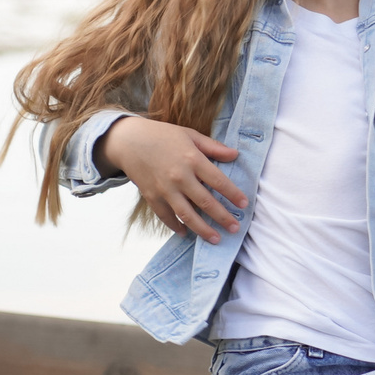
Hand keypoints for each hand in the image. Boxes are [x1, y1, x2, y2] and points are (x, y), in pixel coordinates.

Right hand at [97, 115, 245, 241]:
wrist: (130, 141)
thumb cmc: (163, 135)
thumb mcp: (190, 135)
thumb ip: (213, 147)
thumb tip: (236, 155)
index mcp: (192, 159)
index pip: (219, 181)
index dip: (233, 194)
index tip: (244, 204)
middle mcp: (180, 177)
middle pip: (205, 202)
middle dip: (223, 217)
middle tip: (235, 228)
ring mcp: (164, 189)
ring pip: (187, 215)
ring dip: (202, 229)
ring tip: (215, 239)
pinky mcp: (152, 197)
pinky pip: (166, 217)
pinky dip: (176, 226)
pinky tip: (186, 233)